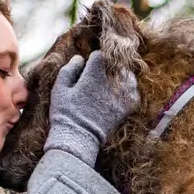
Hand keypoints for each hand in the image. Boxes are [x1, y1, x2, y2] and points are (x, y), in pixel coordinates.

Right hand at [44, 52, 139, 166]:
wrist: (78, 138)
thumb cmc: (65, 113)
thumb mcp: (60, 89)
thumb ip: (69, 70)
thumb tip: (80, 58)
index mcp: (93, 75)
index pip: (99, 55)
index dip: (93, 59)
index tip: (89, 66)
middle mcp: (110, 82)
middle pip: (116, 64)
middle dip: (109, 66)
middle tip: (101, 74)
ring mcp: (120, 96)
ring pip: (128, 76)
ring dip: (121, 76)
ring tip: (112, 82)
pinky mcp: (126, 109)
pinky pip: (134, 93)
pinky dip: (130, 90)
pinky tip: (121, 93)